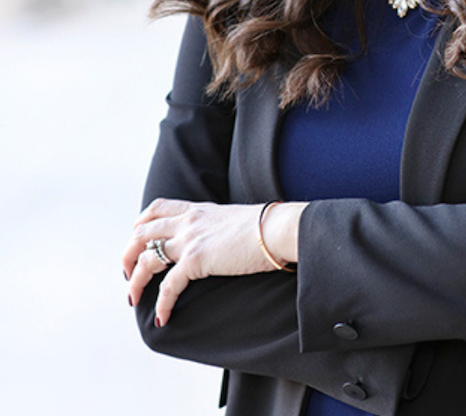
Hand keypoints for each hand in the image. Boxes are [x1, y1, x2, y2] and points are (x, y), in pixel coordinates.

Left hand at [122, 199, 304, 326]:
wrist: (276, 228)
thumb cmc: (266, 226)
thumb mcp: (234, 218)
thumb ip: (218, 225)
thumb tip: (222, 238)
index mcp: (198, 210)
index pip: (157, 208)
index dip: (141, 224)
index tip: (136, 238)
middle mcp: (189, 222)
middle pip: (141, 234)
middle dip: (128, 254)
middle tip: (127, 273)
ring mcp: (190, 239)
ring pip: (145, 260)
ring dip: (134, 281)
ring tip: (133, 299)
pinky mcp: (196, 260)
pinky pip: (167, 287)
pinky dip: (161, 304)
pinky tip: (162, 317)